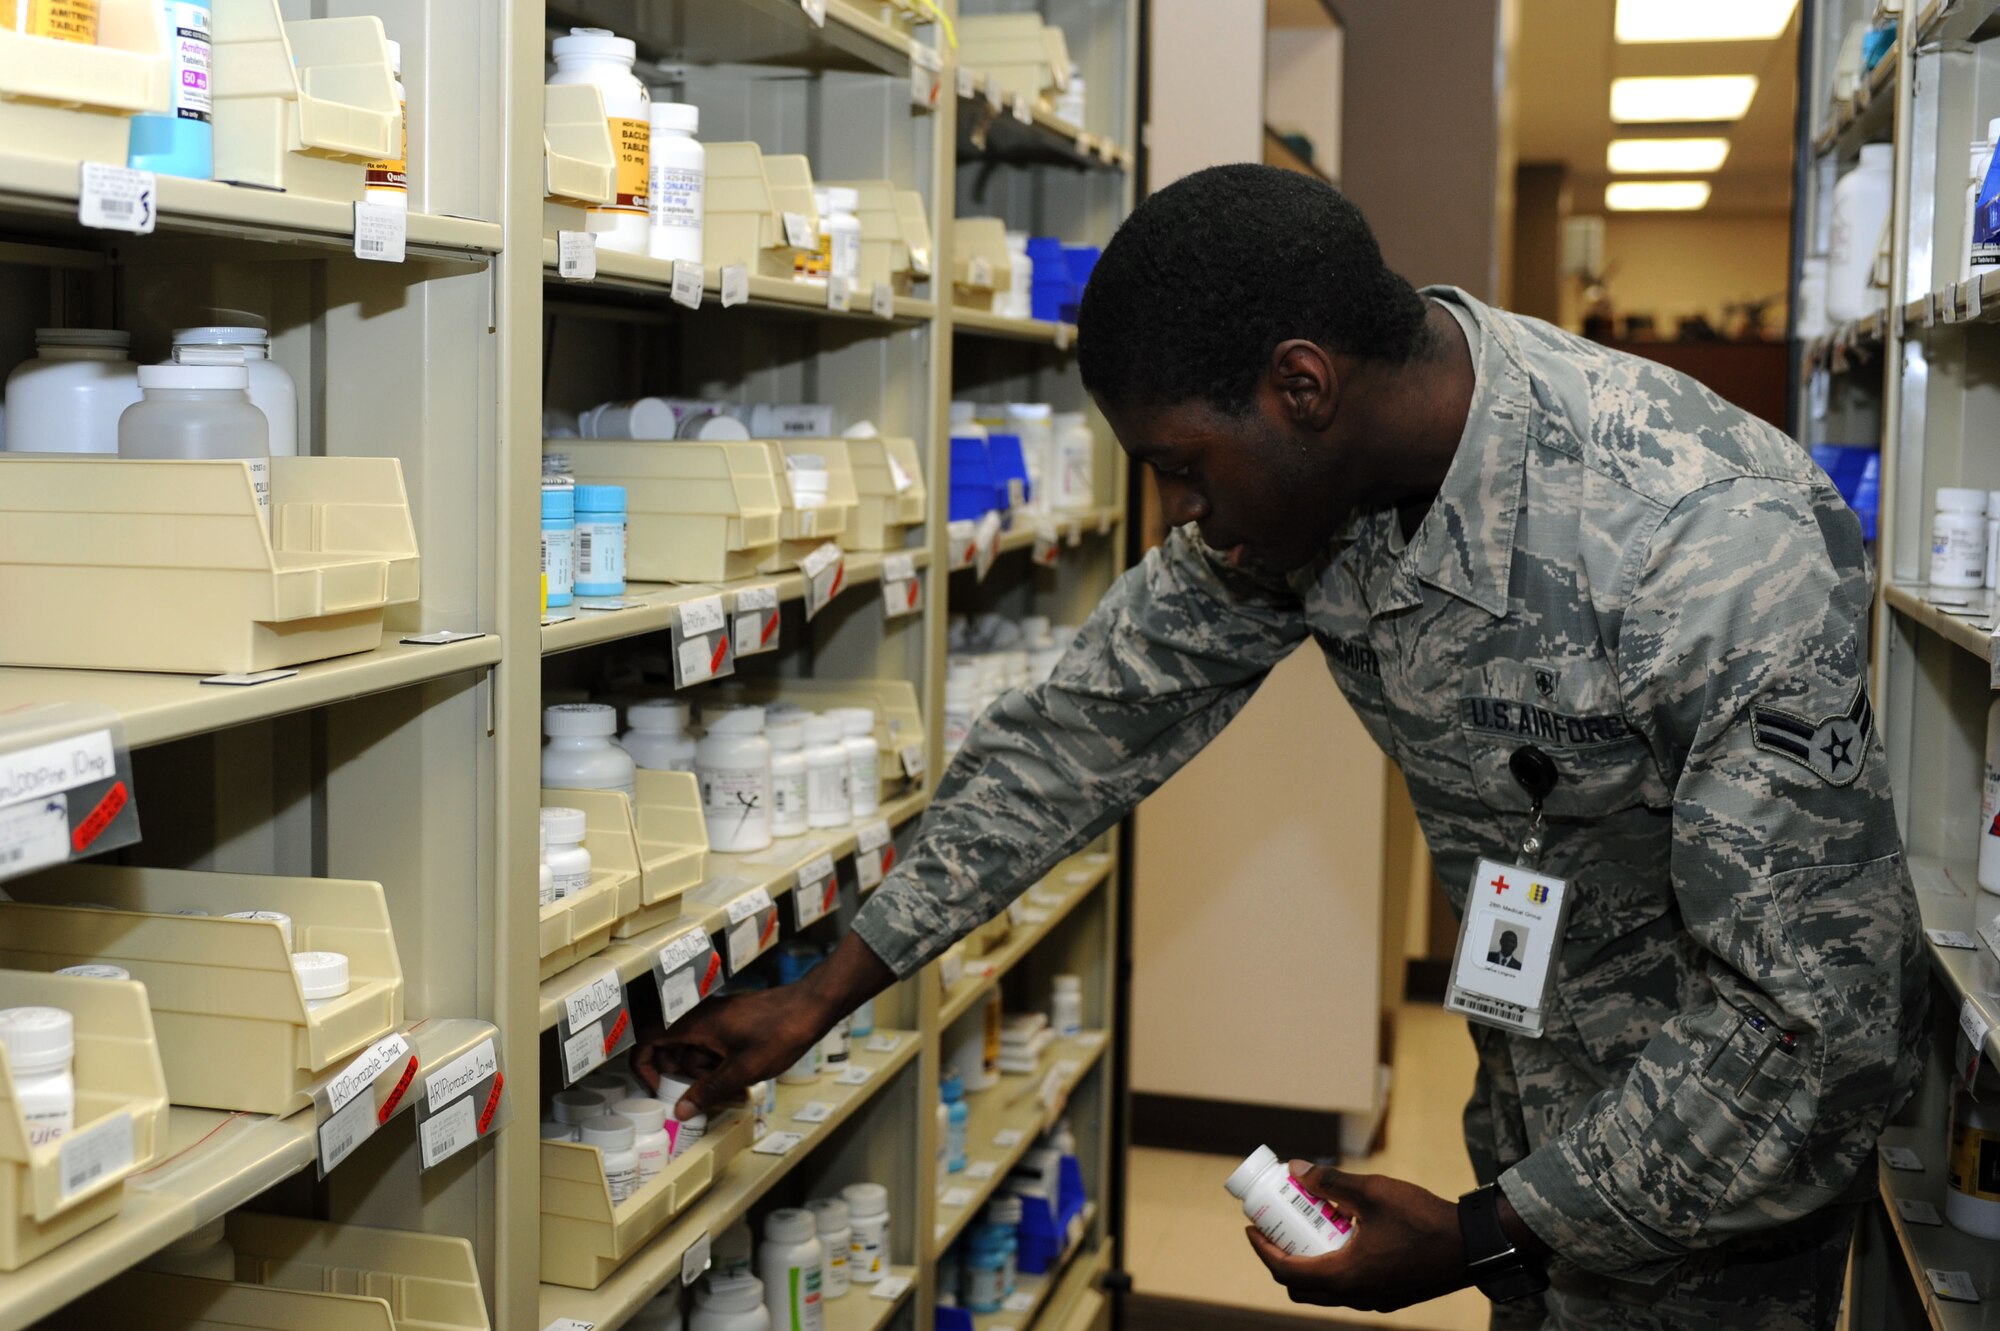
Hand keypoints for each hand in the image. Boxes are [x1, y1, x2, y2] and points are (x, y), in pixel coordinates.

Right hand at [630, 932, 894, 1122]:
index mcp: (695, 1024)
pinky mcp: (731, 1021)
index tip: (658, 1089)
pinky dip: (716, 1062)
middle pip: (668, 1049)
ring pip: (692, 1049)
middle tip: (700, 1093)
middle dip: (679, 1075)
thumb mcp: (742, 1070)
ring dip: (701, 1070)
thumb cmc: (779, 1034)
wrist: (812, 1006)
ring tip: (728, 1084)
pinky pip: (710, 1045)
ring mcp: (716, 1018)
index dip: (644, 1066)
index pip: (648, 1040)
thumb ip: (709, 1091)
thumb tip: (680, 1111)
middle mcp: (699, 1017)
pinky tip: (739, 1074)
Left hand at [1244, 1162, 1471, 1311]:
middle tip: (1278, 1227)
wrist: (1472, 1247)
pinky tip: (1343, 1235)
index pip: (1286, 1272)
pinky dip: (1334, 1266)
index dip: (1262, 1250)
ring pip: (1326, 1290)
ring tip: (1308, 1227)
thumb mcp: (1372, 1192)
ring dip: (1309, 1262)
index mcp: (1345, 1276)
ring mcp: (1374, 1301)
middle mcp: (1355, 1296)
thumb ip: (1331, 1182)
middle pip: (1301, 1287)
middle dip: (1282, 1258)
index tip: (1252, 1227)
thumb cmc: (1422, 1220)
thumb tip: (1295, 1169)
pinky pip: (1349, 1287)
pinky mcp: (1389, 1296)